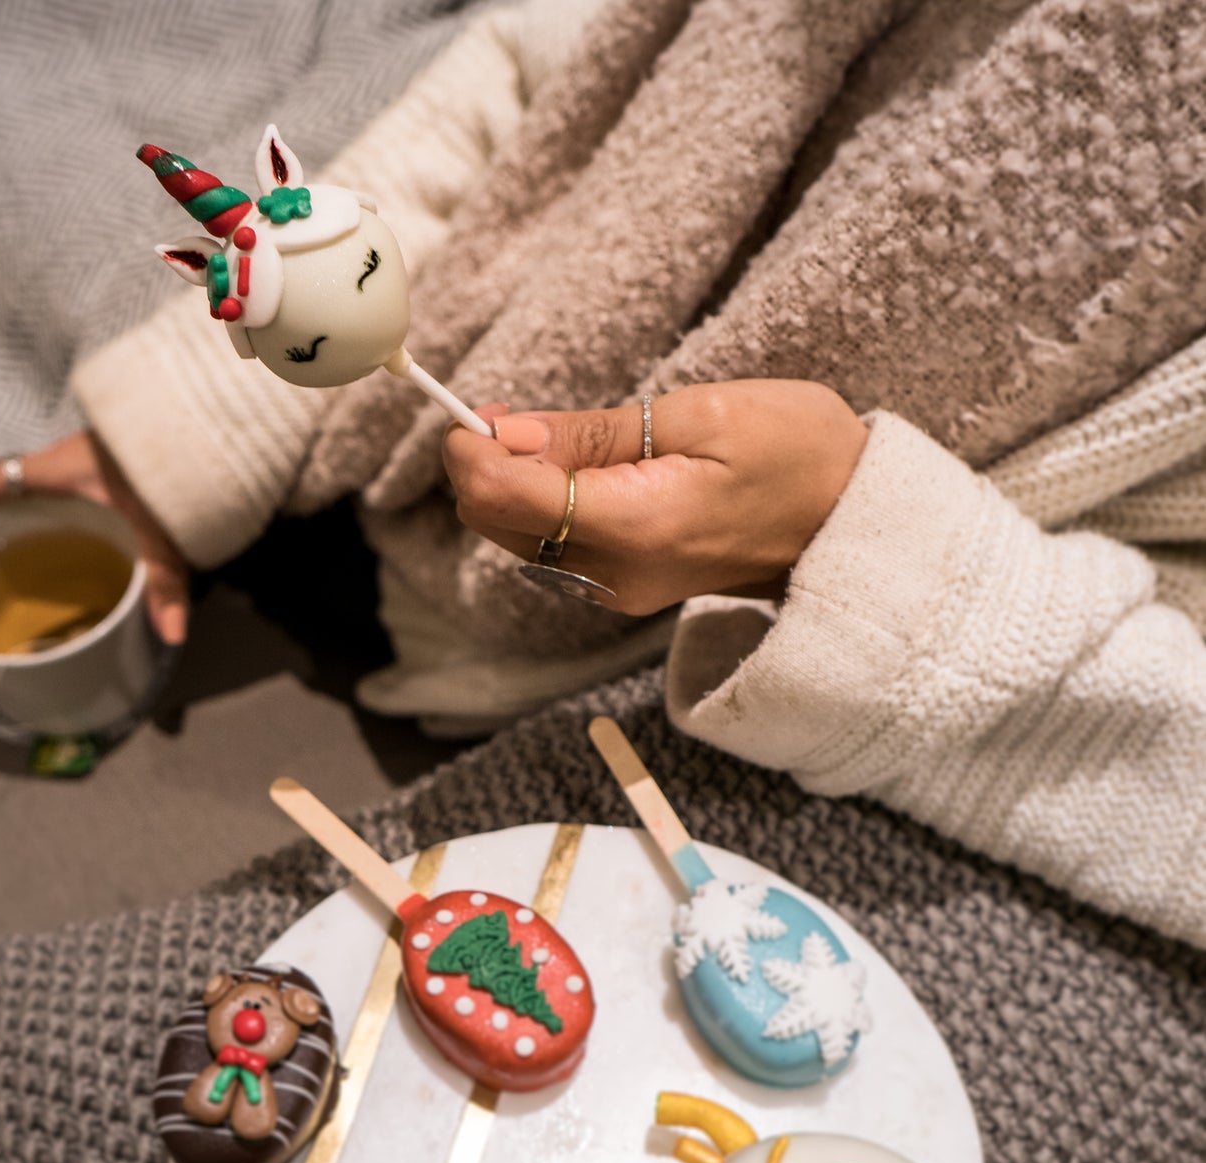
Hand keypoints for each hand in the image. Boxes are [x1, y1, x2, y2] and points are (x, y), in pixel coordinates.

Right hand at [0, 430, 190, 644]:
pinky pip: (50, 482)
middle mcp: (58, 460)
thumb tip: (172, 635)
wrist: (198, 414)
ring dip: (5, 508)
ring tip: (0, 547)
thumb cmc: (171, 463)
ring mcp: (77, 459)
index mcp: (54, 470)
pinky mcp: (97, 462)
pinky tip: (55, 531)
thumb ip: (166, 581)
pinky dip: (38, 504)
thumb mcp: (164, 530)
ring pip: (23, 481)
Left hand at [443, 382, 868, 616]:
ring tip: (546, 433)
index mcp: (633, 527)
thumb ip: (593, 434)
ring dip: (510, 485)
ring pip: (520, 538)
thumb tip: (507, 434)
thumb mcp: (699, 415)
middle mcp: (615, 574)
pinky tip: (572, 470)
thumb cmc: (796, 454)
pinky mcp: (625, 588)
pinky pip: (554, 548)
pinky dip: (542, 505)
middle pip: (498, 524)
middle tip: (506, 411)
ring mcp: (619, 590)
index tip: (474, 410)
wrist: (851, 522)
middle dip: (485, 466)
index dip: (472, 451)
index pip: (506, 499)